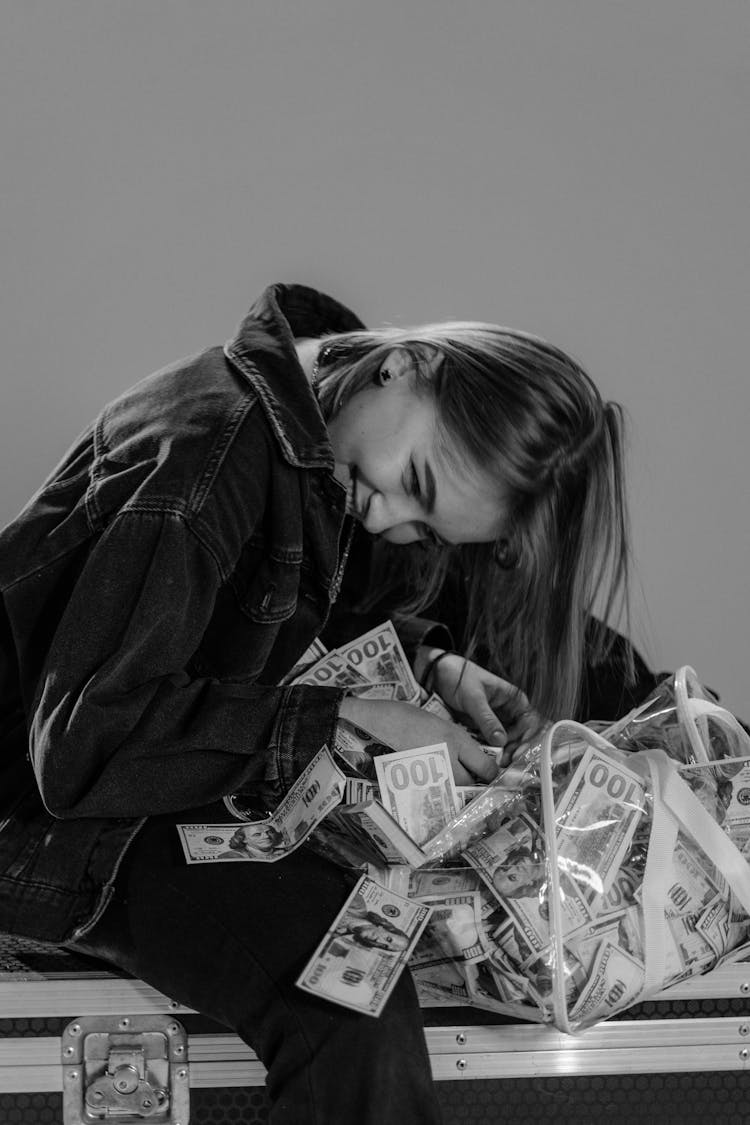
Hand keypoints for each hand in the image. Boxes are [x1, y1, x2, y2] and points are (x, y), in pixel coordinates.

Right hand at [338, 695, 499, 786]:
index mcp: (456, 739)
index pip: (486, 767)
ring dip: (454, 788)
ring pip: (452, 790)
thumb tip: (474, 761)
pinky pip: (434, 792)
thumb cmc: (407, 717)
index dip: (489, 773)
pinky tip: (432, 784)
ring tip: (448, 781)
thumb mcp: (440, 724)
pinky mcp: (415, 781)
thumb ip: (459, 743)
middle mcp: (448, 757)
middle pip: (471, 783)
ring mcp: (430, 771)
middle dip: (472, 783)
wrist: (376, 720)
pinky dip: (436, 791)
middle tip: (468, 779)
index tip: (486, 773)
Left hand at [422, 650, 544, 766]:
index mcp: (514, 698)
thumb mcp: (473, 698)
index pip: (530, 721)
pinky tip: (488, 758)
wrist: (439, 676)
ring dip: (505, 753)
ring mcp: (497, 720)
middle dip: (516, 749)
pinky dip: (493, 751)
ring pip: (508, 741)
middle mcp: (509, 711)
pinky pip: (493, 742)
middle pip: (521, 735)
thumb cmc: (459, 677)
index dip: (528, 738)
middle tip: (506, 762)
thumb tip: (501, 740)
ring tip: (498, 764)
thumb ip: (487, 718)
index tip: (519, 752)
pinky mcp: (485, 728)